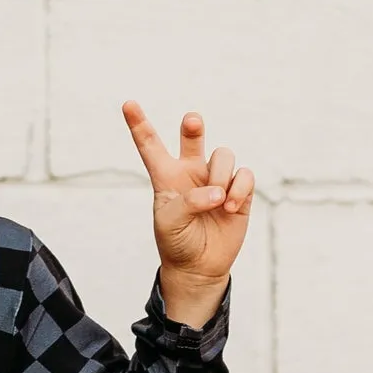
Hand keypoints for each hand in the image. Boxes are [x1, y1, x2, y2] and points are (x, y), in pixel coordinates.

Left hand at [122, 100, 254, 326]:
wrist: (200, 268)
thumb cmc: (177, 243)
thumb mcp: (170, 223)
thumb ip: (189, 202)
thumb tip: (218, 191)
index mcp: (166, 177)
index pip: (150, 146)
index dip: (139, 125)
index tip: (127, 104)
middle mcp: (191, 172)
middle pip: (192, 136)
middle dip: (193, 126)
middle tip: (192, 123)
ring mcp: (216, 180)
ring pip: (223, 155)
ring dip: (221, 175)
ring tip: (218, 200)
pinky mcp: (239, 191)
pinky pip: (244, 175)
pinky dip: (239, 189)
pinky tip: (230, 207)